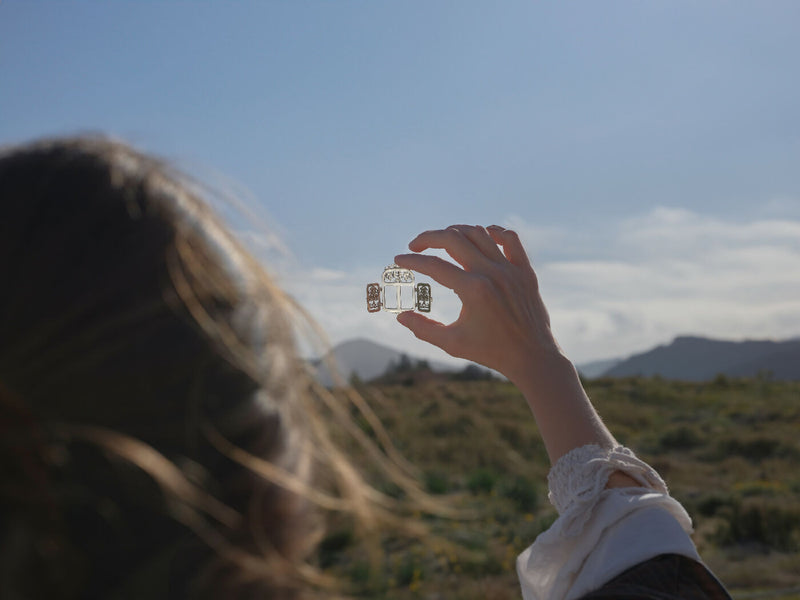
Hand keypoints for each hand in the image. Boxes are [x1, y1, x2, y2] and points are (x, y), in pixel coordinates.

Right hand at [394, 225, 562, 385]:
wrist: (533, 358)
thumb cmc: (491, 352)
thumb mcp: (452, 343)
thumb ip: (423, 328)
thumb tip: (400, 317)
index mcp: (473, 290)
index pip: (434, 265)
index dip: (411, 261)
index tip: (398, 260)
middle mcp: (492, 273)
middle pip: (452, 238)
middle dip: (428, 238)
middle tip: (415, 245)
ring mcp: (511, 269)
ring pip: (479, 233)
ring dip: (455, 232)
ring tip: (442, 240)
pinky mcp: (525, 271)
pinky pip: (510, 239)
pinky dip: (493, 232)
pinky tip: (480, 235)